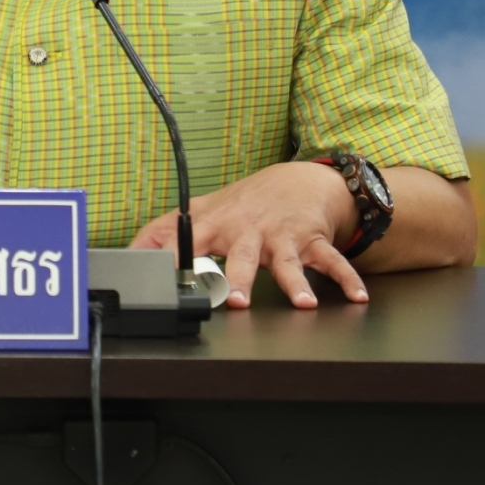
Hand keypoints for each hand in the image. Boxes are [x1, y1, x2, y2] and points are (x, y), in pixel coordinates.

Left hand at [128, 161, 365, 309]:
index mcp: (217, 226)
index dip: (175, 260)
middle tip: (233, 299)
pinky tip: (356, 297)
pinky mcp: (312, 241)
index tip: (166, 280)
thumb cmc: (246, 203)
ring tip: (303, 302)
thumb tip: (128, 252)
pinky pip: (331, 262)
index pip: (190, 244)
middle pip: (242, 258)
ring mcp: (283, 237)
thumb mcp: (201, 211)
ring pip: (288, 262)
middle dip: (238, 277)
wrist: (298, 181)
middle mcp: (250, 232)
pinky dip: (346, 278)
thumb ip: (163, 232)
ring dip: (296, 282)